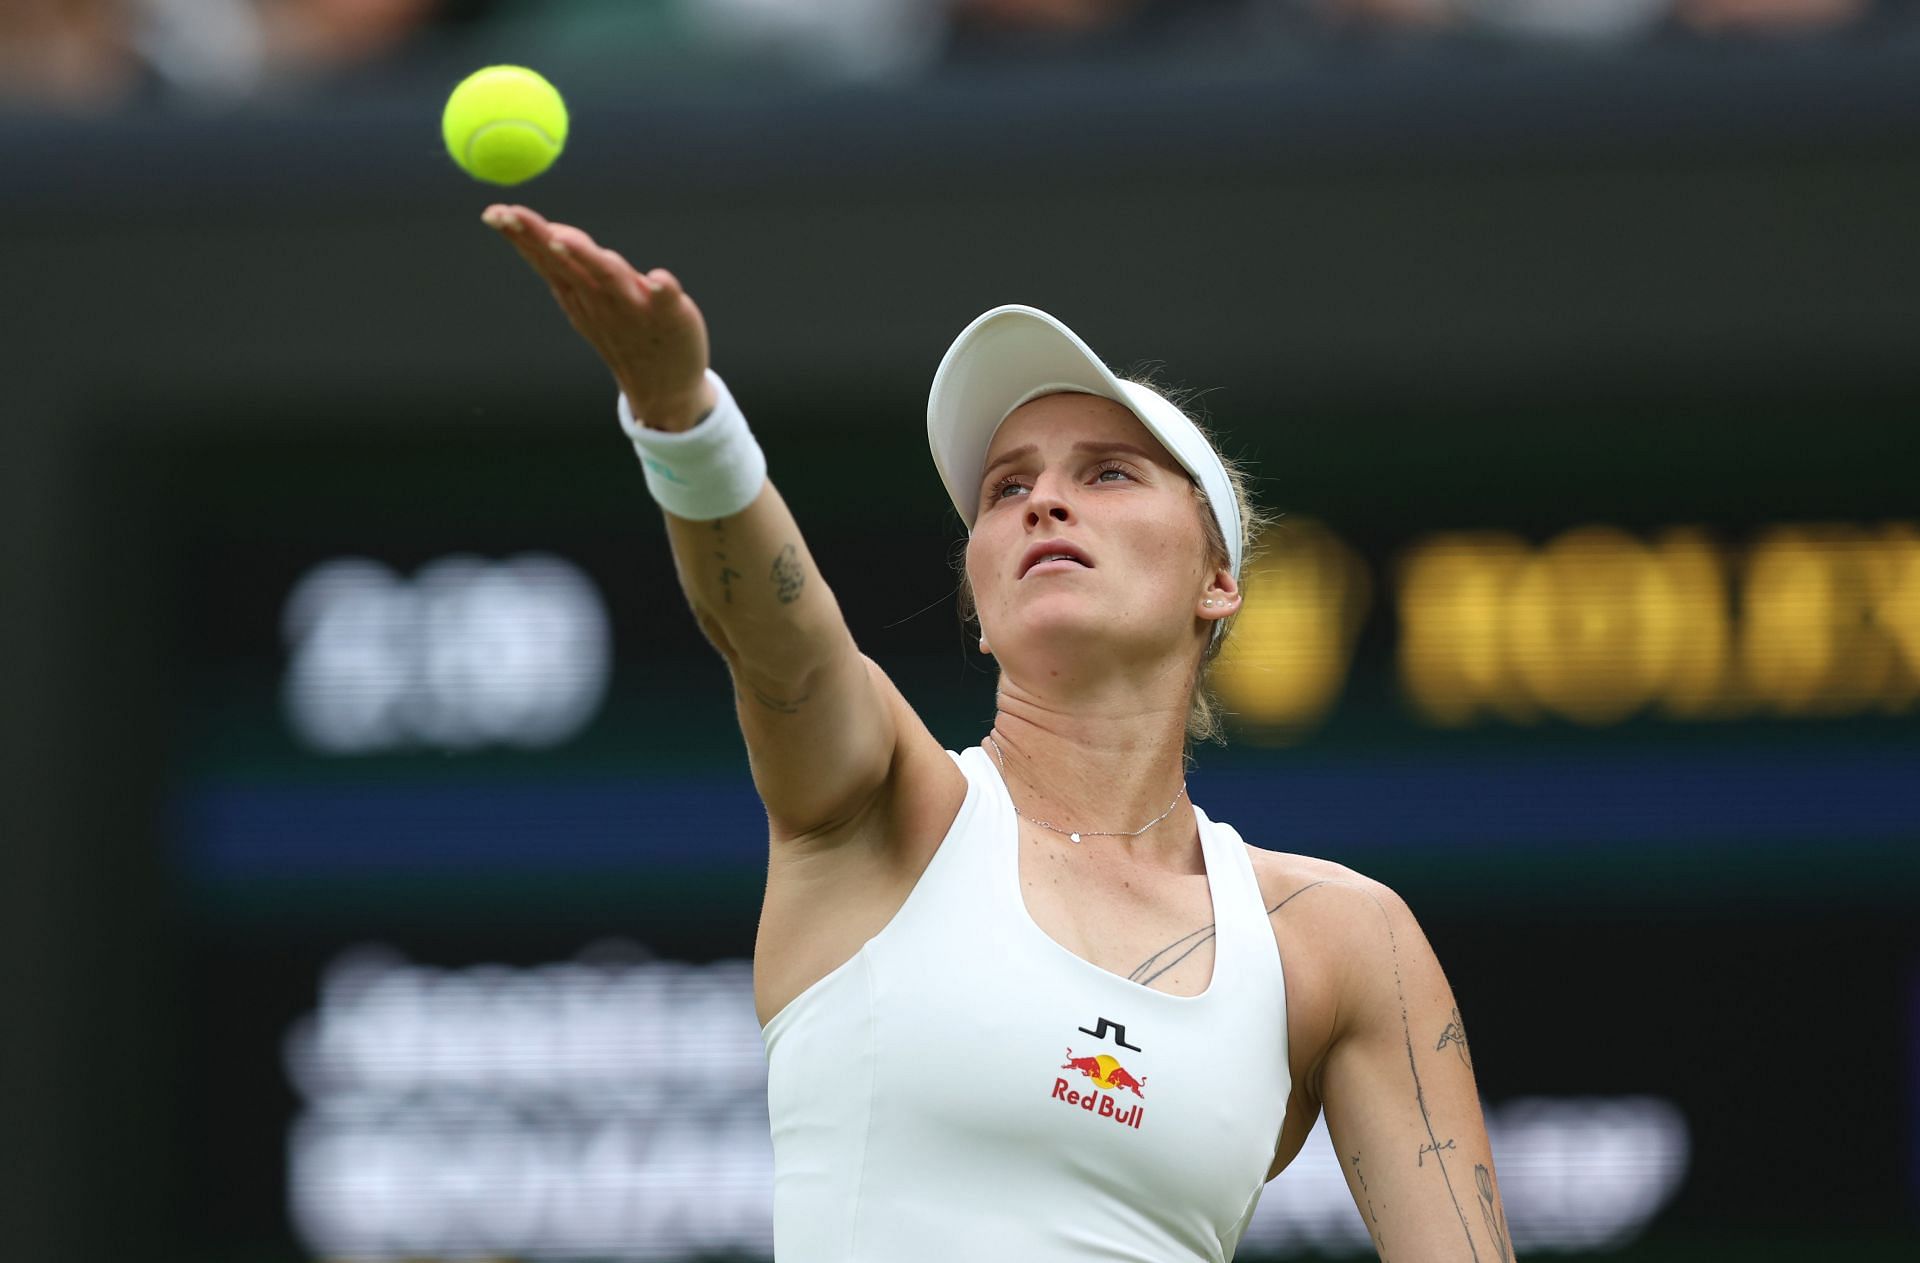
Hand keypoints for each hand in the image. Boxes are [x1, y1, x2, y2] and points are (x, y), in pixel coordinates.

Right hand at [482, 203, 716, 430]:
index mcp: (581, 292)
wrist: (663, 387)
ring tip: (563, 240)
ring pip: (609, 279)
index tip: (494, 212)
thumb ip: (570, 266)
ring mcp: (636, 309)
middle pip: (568, 263)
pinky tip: (661, 279)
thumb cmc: (622, 329)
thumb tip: (544, 229)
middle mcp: (602, 299)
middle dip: (540, 239)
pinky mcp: (671, 316)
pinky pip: (666, 302)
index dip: (521, 235)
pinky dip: (664, 290)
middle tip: (511, 215)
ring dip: (586, 259)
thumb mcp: (588, 299)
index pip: (547, 258)